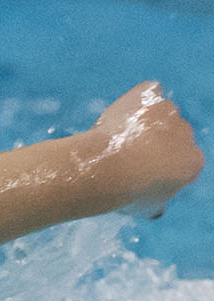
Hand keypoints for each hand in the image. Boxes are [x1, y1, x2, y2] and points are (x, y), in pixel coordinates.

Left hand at [87, 82, 203, 218]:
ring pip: (160, 114)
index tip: (139, 169)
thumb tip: (156, 207)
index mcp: (192, 163)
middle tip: (125, 152)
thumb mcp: (147, 208)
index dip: (159, 163)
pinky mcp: (150, 97)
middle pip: (173, 135)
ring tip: (117, 135)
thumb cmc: (127, 193)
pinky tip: (123, 111)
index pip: (181, 160)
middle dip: (153, 142)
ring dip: (144, 122)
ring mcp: (169, 112)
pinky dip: (139, 99)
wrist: (107, 168)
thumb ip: (156, 201)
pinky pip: (149, 92)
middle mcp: (187, 134)